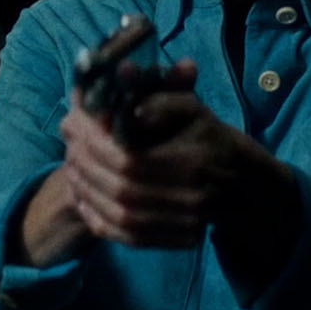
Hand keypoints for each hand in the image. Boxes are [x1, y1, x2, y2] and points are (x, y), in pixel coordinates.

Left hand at [60, 61, 295, 249]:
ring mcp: (185, 222)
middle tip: (67, 141)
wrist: (243, 181)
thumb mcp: (189, 106)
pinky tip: (83, 197)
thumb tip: (123, 70)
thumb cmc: (208, 136)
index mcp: (194, 158)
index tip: (74, 120)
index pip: (129, 157)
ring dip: (87, 189)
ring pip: (121, 213)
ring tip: (69, 165)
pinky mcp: (177, 239)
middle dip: (87, 163)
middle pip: (121, 186)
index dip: (96, 141)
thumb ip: (156, 90)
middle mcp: (191, 195)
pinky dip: (99, 218)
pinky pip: (129, 236)